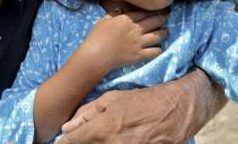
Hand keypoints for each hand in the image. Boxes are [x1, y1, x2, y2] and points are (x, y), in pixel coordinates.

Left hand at [57, 69, 226, 143]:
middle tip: (82, 138)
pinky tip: (112, 141)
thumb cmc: (144, 100)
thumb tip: (67, 127)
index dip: (65, 142)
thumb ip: (88, 112)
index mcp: (104, 128)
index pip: (74, 141)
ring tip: (102, 138)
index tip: (60, 142)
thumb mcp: (114, 98)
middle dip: (80, 143)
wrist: (178, 109)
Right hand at [78, 11, 167, 74]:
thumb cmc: (96, 37)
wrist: (96, 54)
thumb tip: (118, 9)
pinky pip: (154, 51)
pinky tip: (160, 48)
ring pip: (158, 35)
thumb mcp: (103, 21)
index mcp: (126, 19)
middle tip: (165, 17)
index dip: (151, 12)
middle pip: (154, 21)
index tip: (155, 11)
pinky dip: (159, 49)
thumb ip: (112, 14)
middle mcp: (135, 29)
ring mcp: (138, 42)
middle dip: (161, 19)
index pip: (143, 13)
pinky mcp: (139, 55)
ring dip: (164, 33)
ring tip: (166, 32)